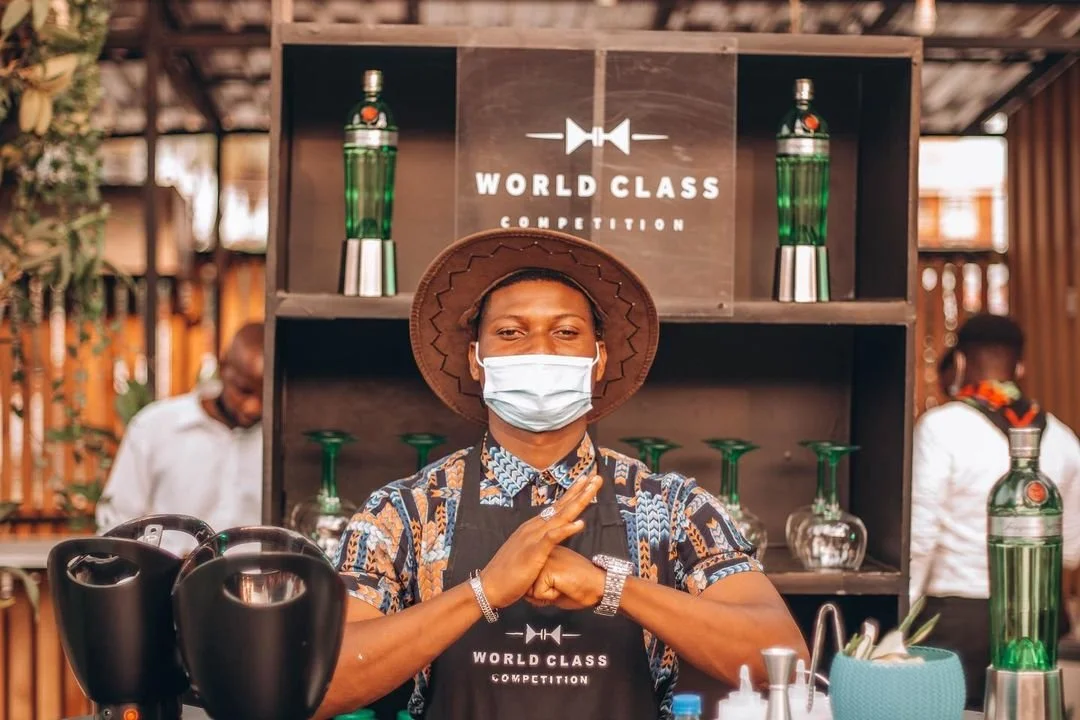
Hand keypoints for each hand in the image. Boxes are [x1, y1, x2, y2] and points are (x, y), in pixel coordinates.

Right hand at [479, 474, 601, 607]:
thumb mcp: (526, 553)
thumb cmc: (508, 573)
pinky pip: (553, 538)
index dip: (573, 493)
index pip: (557, 507)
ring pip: (561, 515)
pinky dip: (567, 529)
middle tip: (596, 476)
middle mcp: (534, 527)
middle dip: (581, 490)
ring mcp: (533, 537)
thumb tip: (548, 542)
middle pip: (562, 505)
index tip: (586, 481)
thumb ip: (537, 544)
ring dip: (578, 501)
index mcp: (533, 528)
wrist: (489, 586)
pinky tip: (580, 523)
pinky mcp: (534, 551)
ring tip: (592, 488)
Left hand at [526, 546, 605, 609]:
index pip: (529, 579)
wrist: (598, 585)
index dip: (541, 590)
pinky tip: (562, 588)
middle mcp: (542, 554)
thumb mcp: (554, 584)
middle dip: (540, 594)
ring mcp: (543, 559)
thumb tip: (524, 592)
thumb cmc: (580, 587)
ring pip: (529, 590)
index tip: (560, 584)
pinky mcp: (546, 569)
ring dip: (544, 596)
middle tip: (561, 586)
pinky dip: (550, 598)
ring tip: (561, 587)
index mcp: (545, 554)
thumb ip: (538, 583)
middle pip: (526, 584)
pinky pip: (537, 595)